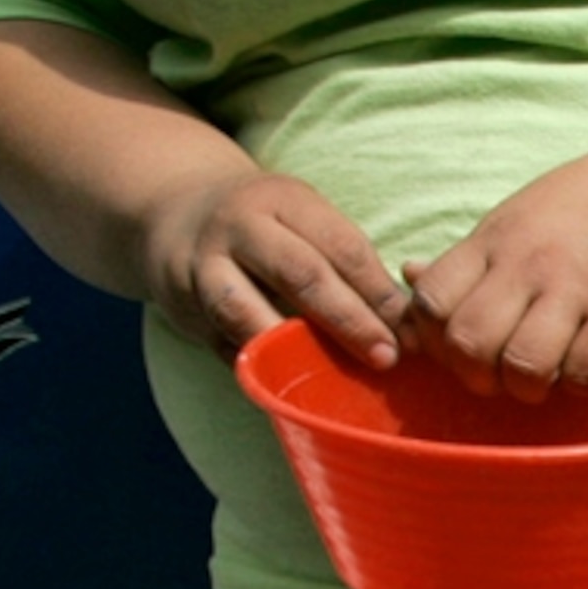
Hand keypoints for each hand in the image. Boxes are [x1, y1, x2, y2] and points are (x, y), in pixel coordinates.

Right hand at [138, 165, 409, 365]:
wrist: (174, 210)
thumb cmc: (269, 229)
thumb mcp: (306, 223)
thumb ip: (350, 265)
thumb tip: (408, 326)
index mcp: (283, 200)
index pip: (342, 246)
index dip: (380, 293)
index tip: (414, 333)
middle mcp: (239, 226)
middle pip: (300, 273)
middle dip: (348, 319)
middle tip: (386, 358)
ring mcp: (202, 264)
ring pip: (245, 310)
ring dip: (293, 349)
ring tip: (334, 380)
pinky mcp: (181, 304)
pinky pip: (224, 343)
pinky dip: (259, 368)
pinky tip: (293, 388)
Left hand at [406, 132, 587, 399]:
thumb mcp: (521, 213)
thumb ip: (474, 253)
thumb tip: (410, 275)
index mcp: (497, 239)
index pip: (431, 301)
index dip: (435, 338)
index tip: (460, 347)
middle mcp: (529, 264)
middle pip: (468, 343)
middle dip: (476, 374)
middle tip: (499, 376)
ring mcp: (578, 290)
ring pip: (523, 366)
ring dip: (529, 387)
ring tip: (545, 378)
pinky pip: (585, 373)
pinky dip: (582, 383)